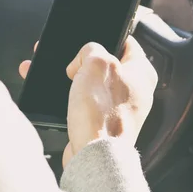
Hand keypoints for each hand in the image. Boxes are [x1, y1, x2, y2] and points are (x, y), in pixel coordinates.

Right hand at [19, 36, 157, 166]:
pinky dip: (67, 96)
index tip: (90, 36)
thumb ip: (90, 49)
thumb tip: (81, 60)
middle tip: (68, 57)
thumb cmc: (103, 112)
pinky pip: (84, 103)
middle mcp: (134, 91)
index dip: (105, 36)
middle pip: (105, 64)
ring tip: (50, 71)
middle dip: (81, 59)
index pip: (127, 42)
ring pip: (91, 83)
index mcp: (142, 72)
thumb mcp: (96, 62)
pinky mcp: (102, 123)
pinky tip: (49, 92)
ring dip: (71, 77)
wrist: (94, 155)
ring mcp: (119, 109)